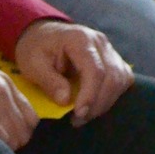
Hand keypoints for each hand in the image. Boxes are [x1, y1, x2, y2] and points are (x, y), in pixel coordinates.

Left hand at [13, 19, 133, 124]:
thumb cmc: (35, 47)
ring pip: (121, 80)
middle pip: (112, 77)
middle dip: (98, 103)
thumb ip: (49, 81)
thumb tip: (66, 101)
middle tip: (78, 120)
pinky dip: (112, 95)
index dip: (90, 95)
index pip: (95, 70)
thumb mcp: (32, 63)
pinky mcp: (113, 59)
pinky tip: (94, 104)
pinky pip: (122, 79)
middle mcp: (100, 42)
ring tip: (84, 115)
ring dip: (105, 102)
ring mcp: (110, 50)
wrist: (42, 34)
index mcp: (79, 39)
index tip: (79, 113)